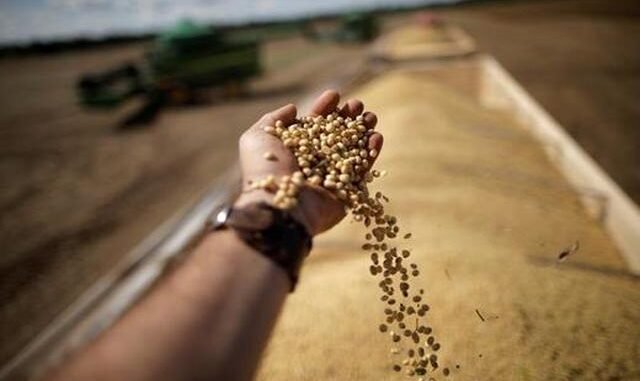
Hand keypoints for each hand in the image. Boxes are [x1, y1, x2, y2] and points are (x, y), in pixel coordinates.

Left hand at [235, 90, 382, 234]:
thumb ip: (273, 120)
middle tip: (357, 104)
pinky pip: (363, 171)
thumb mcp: (256, 137)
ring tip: (370, 116)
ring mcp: (331, 178)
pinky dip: (371, 153)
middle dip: (347, 118)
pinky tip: (376, 137)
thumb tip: (293, 108)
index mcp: (294, 151)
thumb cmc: (265, 170)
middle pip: (336, 136)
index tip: (334, 94)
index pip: (313, 125)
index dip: (324, 109)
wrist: (278, 205)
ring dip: (363, 132)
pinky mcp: (347, 193)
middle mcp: (314, 164)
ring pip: (352, 151)